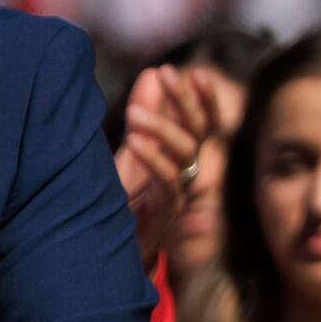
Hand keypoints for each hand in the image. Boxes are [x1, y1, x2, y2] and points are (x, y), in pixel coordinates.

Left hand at [113, 65, 220, 266]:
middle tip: (167, 74)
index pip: (205, 123)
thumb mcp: (133, 148)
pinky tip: (135, 142)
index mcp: (186, 157)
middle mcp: (190, 173)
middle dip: (186, 101)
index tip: (196, 73)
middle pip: (199, 132)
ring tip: (134, 112)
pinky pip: (168, 181)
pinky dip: (153, 159)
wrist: (115, 248)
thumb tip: (151, 73)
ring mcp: (182, 192)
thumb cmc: (125, 196)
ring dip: (162, 128)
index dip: (204, 100)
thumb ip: (146, 113)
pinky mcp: (169, 212)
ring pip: (185, 154)